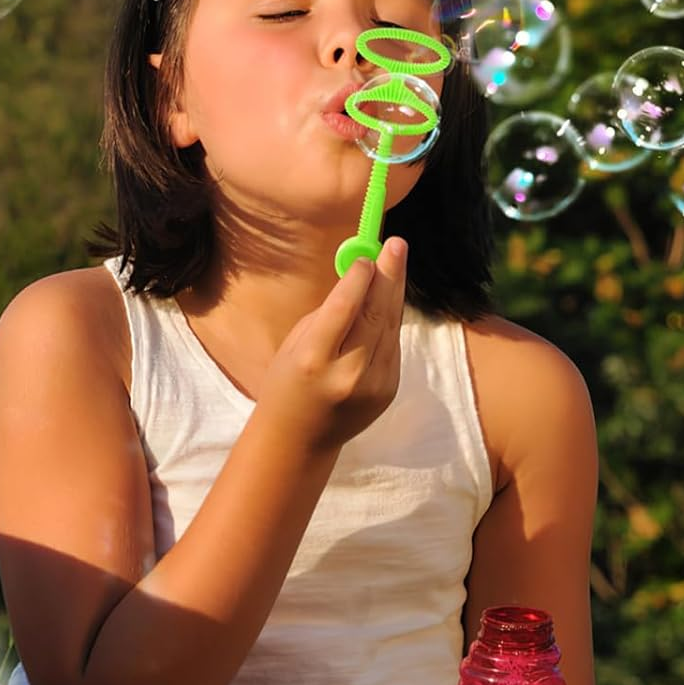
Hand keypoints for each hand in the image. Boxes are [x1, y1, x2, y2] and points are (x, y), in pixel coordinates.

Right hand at [261, 236, 406, 452]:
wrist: (299, 440)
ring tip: (396, 260)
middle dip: (388, 275)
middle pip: (375, 314)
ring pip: (390, 326)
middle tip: (396, 244)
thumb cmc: (287, 382)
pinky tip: (387, 299)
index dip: (359, 278)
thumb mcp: (295, 344)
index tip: (367, 254)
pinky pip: (392, 345)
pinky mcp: (389, 390)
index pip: (344, 309)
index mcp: (313, 359)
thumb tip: (360, 278)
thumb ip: (328, 314)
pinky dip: (390, 320)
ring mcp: (373, 385)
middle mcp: (347, 373)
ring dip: (393, 292)